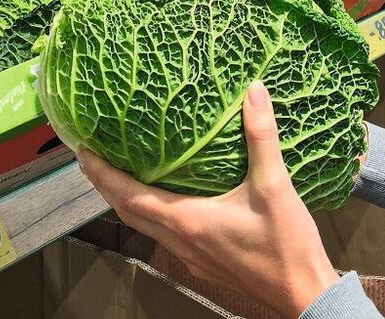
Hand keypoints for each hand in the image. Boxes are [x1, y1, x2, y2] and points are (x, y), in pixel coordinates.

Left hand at [77, 81, 338, 318]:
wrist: (302, 292)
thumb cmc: (285, 243)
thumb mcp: (274, 184)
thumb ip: (261, 136)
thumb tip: (253, 90)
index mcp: (188, 220)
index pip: (129, 195)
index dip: (102, 174)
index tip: (82, 151)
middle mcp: (180, 240)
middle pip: (128, 212)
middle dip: (106, 185)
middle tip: (92, 158)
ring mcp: (189, 256)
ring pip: (144, 226)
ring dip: (126, 201)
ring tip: (120, 174)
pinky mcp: (203, 264)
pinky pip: (164, 235)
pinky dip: (150, 214)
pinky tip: (165, 201)